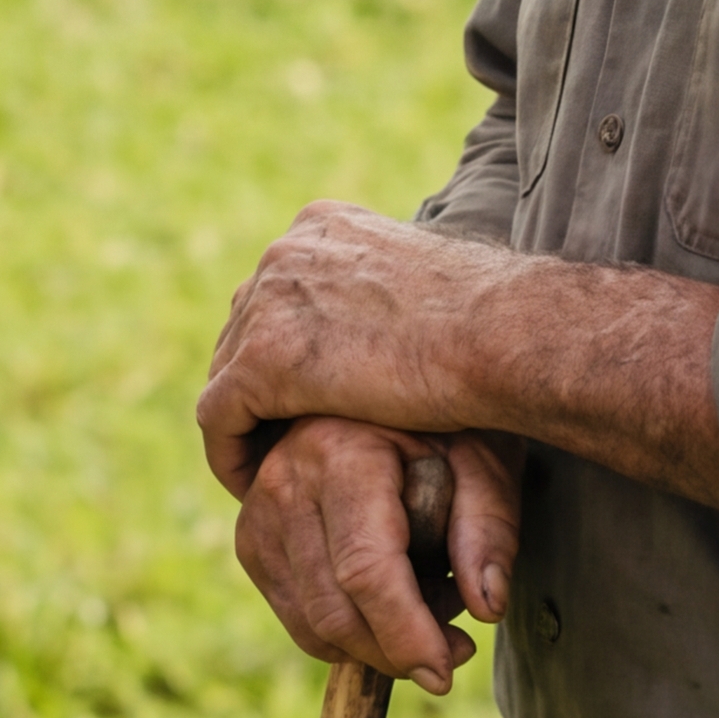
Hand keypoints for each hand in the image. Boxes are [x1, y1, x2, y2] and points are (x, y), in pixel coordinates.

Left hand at [197, 199, 512, 490]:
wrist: (500, 334)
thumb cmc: (491, 324)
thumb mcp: (428, 287)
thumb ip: (392, 297)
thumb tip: (401, 325)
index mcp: (323, 228)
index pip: (281, 294)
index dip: (289, 349)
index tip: (310, 396)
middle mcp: (286, 253)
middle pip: (247, 328)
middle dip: (261, 385)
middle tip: (284, 440)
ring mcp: (267, 302)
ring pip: (228, 373)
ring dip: (247, 423)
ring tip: (273, 471)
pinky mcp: (262, 361)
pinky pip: (218, 418)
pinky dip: (232, 455)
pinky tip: (258, 489)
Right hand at [235, 418, 525, 687]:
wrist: (383, 385)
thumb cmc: (446, 425)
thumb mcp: (485, 459)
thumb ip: (489, 530)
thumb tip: (487, 607)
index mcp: (341, 451)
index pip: (366, 571)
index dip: (407, 635)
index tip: (446, 673)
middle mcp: (284, 479)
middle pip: (334, 609)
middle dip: (396, 652)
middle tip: (453, 651)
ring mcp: (257, 510)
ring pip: (310, 623)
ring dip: (373, 645)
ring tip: (426, 611)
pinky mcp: (251, 537)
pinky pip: (295, 615)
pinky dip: (343, 634)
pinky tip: (387, 607)